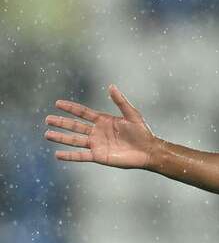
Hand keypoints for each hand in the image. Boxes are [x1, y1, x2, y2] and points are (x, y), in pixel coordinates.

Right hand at [44, 85, 158, 168]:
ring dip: (61, 137)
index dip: (71, 108)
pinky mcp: (98, 156)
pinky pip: (81, 156)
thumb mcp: (131, 114)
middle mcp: (97, 132)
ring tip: (47, 134)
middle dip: (61, 122)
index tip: (57, 103)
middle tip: (47, 119)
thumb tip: (111, 86)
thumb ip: (120, 101)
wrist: (148, 150)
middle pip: (75, 126)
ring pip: (74, 140)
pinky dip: (69, 155)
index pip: (83, 113)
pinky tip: (57, 154)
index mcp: (104, 120)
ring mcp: (97, 144)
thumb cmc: (142, 132)